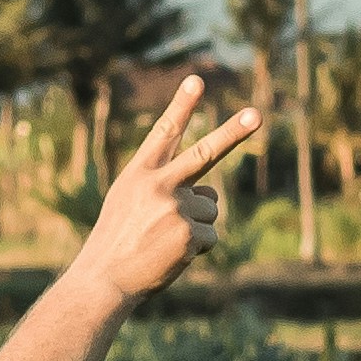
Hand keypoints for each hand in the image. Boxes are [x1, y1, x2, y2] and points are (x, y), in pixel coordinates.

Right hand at [62, 70, 265, 305]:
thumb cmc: (116, 241)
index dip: (182, 106)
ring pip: (210, 206)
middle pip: (205, 153)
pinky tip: (171, 255)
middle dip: (233, 132)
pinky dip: (197, 247)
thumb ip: (163, 187)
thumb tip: (212, 194)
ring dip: (196, 223)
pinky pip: (211, 234)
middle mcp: (159, 185)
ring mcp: (175, 208)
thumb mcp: (127, 202)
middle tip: (257, 114)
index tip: (198, 80)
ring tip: (164, 239)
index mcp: (139, 174)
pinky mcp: (190, 233)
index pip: (164, 133)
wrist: (104, 279)